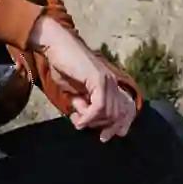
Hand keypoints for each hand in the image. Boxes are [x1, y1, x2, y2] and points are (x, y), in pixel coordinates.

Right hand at [30, 17, 137, 141]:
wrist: (56, 46)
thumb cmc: (63, 67)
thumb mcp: (74, 93)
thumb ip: (82, 106)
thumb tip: (84, 122)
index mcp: (110, 85)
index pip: (126, 109)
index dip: (120, 126)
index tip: (105, 137)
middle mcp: (113, 83)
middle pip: (119, 115)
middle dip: (103, 127)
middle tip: (85, 127)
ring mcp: (108, 81)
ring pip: (109, 113)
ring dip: (93, 121)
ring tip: (79, 120)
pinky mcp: (98, 79)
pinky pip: (100, 106)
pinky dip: (89, 117)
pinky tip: (80, 120)